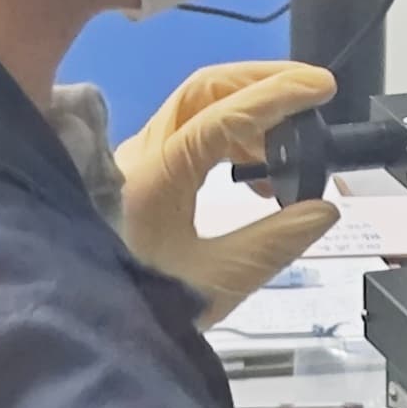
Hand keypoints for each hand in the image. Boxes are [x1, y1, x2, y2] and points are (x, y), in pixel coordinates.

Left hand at [115, 59, 338, 321]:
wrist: (82, 326)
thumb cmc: (141, 307)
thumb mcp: (217, 281)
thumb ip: (275, 242)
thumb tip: (324, 208)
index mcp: (158, 174)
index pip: (224, 115)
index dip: (277, 96)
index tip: (322, 86)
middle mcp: (141, 153)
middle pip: (202, 89)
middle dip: (260, 81)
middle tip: (310, 91)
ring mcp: (136, 160)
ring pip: (194, 107)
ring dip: (247, 110)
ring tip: (290, 145)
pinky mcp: (137, 174)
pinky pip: (188, 131)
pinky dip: (229, 134)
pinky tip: (257, 172)